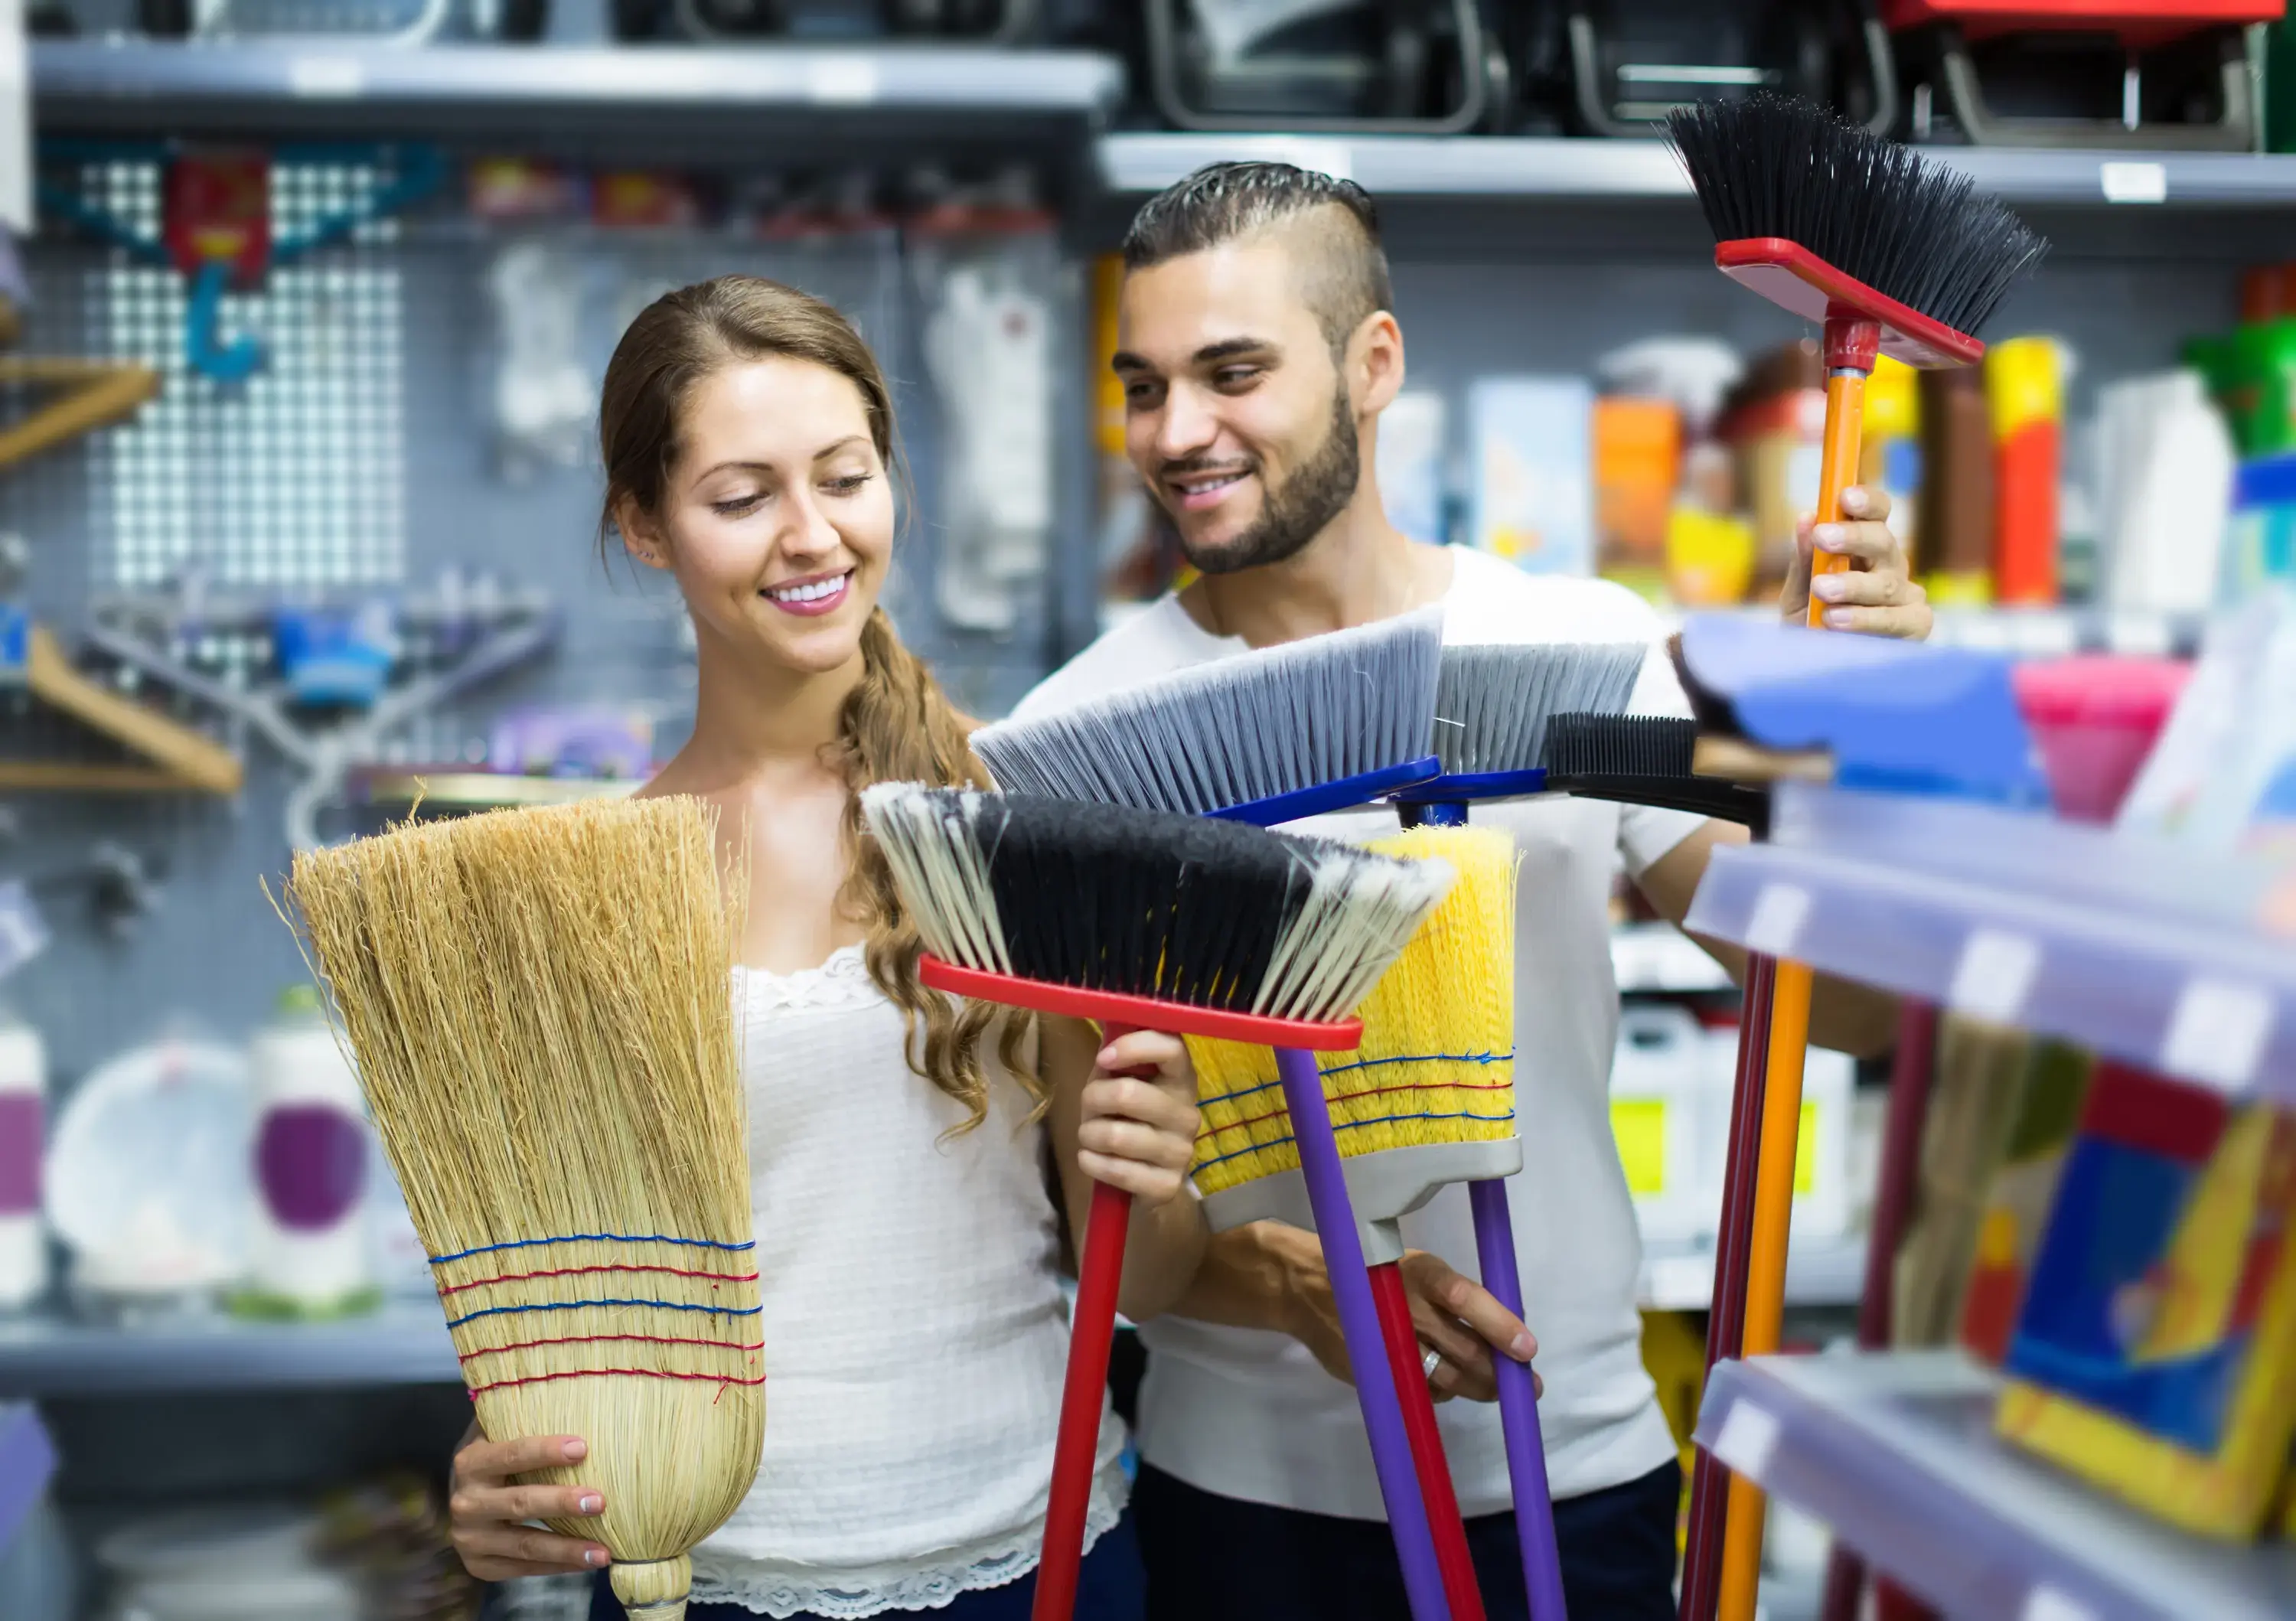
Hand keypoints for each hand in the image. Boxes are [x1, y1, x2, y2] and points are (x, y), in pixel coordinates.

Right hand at [447, 1427, 609, 1581]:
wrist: (463, 1499)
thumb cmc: (498, 1458)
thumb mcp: (498, 1433)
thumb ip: (523, 1418)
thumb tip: (581, 1393)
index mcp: (471, 1462)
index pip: (511, 1454)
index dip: (545, 1451)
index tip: (583, 1447)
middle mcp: (465, 1502)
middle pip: (519, 1503)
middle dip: (561, 1503)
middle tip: (600, 1502)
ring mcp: (470, 1538)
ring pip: (524, 1544)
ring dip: (567, 1548)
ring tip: (604, 1552)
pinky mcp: (479, 1565)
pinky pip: (523, 1569)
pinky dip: (557, 1566)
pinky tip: (587, 1563)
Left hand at [1076, 1030, 1199, 1209]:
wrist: (1142, 1180)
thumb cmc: (1126, 1118)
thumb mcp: (1119, 1080)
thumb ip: (1114, 1054)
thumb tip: (1100, 1008)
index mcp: (1181, 1078)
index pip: (1172, 1047)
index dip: (1133, 1047)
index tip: (1104, 1059)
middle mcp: (1188, 1113)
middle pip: (1127, 1093)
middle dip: (1092, 1099)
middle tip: (1089, 1107)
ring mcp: (1182, 1152)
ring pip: (1115, 1135)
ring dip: (1088, 1134)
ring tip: (1091, 1137)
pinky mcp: (1167, 1186)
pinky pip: (1116, 1171)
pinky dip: (1091, 1163)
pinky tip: (1092, 1160)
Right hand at [1282, 1235, 1540, 1403]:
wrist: (1309, 1289)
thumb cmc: (1376, 1274)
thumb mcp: (1415, 1271)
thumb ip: (1452, 1298)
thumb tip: (1505, 1330)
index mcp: (1422, 1273)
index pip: (1465, 1297)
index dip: (1498, 1324)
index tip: (1527, 1348)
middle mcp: (1408, 1308)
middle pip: (1464, 1349)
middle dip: (1501, 1372)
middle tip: (1529, 1387)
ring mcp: (1391, 1343)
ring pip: (1448, 1377)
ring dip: (1479, 1388)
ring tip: (1499, 1391)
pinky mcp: (1377, 1370)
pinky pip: (1423, 1389)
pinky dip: (1442, 1390)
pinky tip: (1448, 1384)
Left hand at [1781, 484, 1932, 640]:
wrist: (1814, 670)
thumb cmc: (1810, 625)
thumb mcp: (1799, 593)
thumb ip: (1804, 560)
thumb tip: (1806, 518)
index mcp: (1866, 549)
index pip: (1876, 515)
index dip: (1866, 502)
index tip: (1844, 497)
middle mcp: (1891, 567)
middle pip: (1883, 542)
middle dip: (1852, 537)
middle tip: (1822, 537)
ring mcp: (1907, 597)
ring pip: (1887, 583)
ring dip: (1852, 584)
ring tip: (1823, 590)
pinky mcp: (1915, 627)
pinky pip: (1896, 619)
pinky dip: (1865, 619)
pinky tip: (1837, 620)